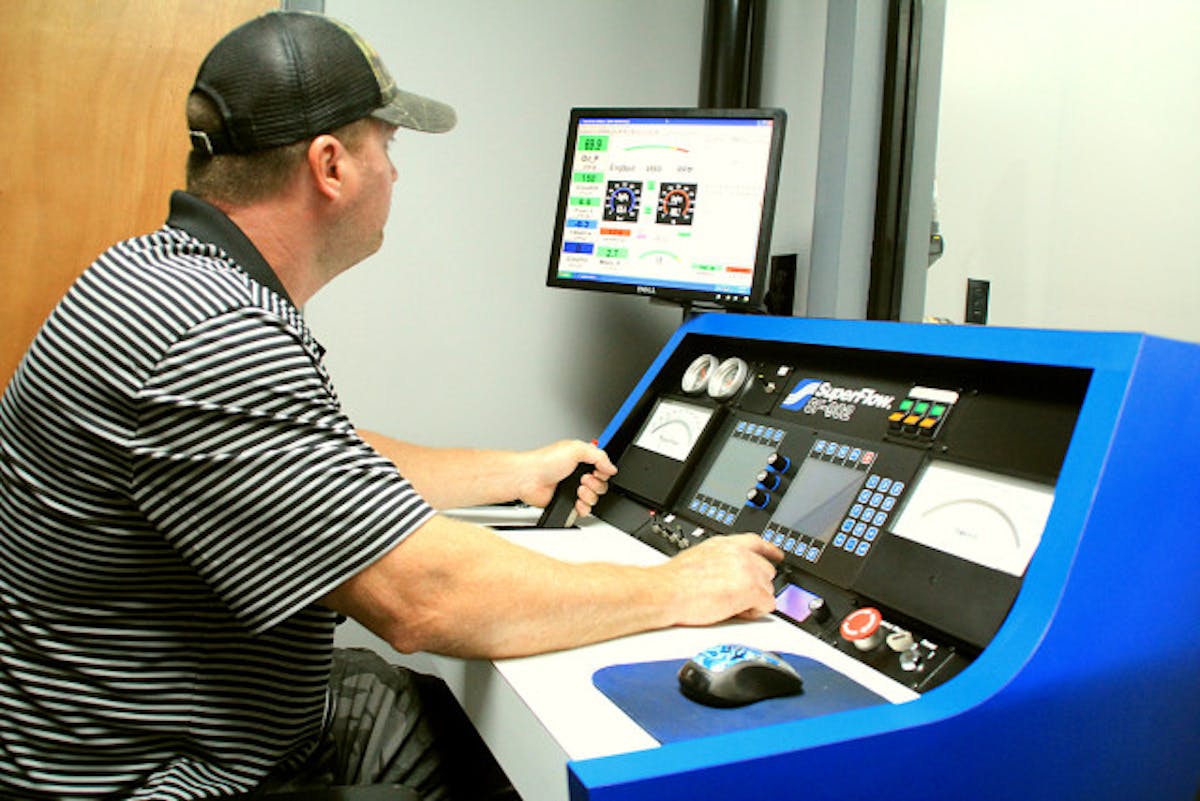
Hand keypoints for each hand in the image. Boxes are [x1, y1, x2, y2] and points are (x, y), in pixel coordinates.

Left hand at [519, 439, 617, 517]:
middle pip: (602, 484)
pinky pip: (585, 510)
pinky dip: (583, 507)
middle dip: (596, 483)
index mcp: (582, 458)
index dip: (604, 471)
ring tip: (576, 489)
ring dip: (589, 495)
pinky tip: (576, 500)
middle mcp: (579, 474)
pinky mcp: (568, 502)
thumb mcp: (576, 448)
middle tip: (583, 479)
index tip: (597, 470)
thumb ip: (599, 455)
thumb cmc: (545, 461)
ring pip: (595, 498)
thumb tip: (611, 467)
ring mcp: (574, 489)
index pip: (604, 467)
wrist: (529, 478)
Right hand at [654, 534, 783, 624]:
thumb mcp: (698, 558)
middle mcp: (739, 554)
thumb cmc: (673, 581)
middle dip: (757, 585)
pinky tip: (737, 612)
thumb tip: (724, 573)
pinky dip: (754, 612)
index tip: (777, 555)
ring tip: (730, 605)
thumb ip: (719, 560)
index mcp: (725, 544)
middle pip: (767, 570)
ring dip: (754, 600)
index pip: (756, 542)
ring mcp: (747, 570)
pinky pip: (767, 605)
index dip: (770, 551)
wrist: (666, 591)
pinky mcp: (751, 590)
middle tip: (738, 597)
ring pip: (768, 589)